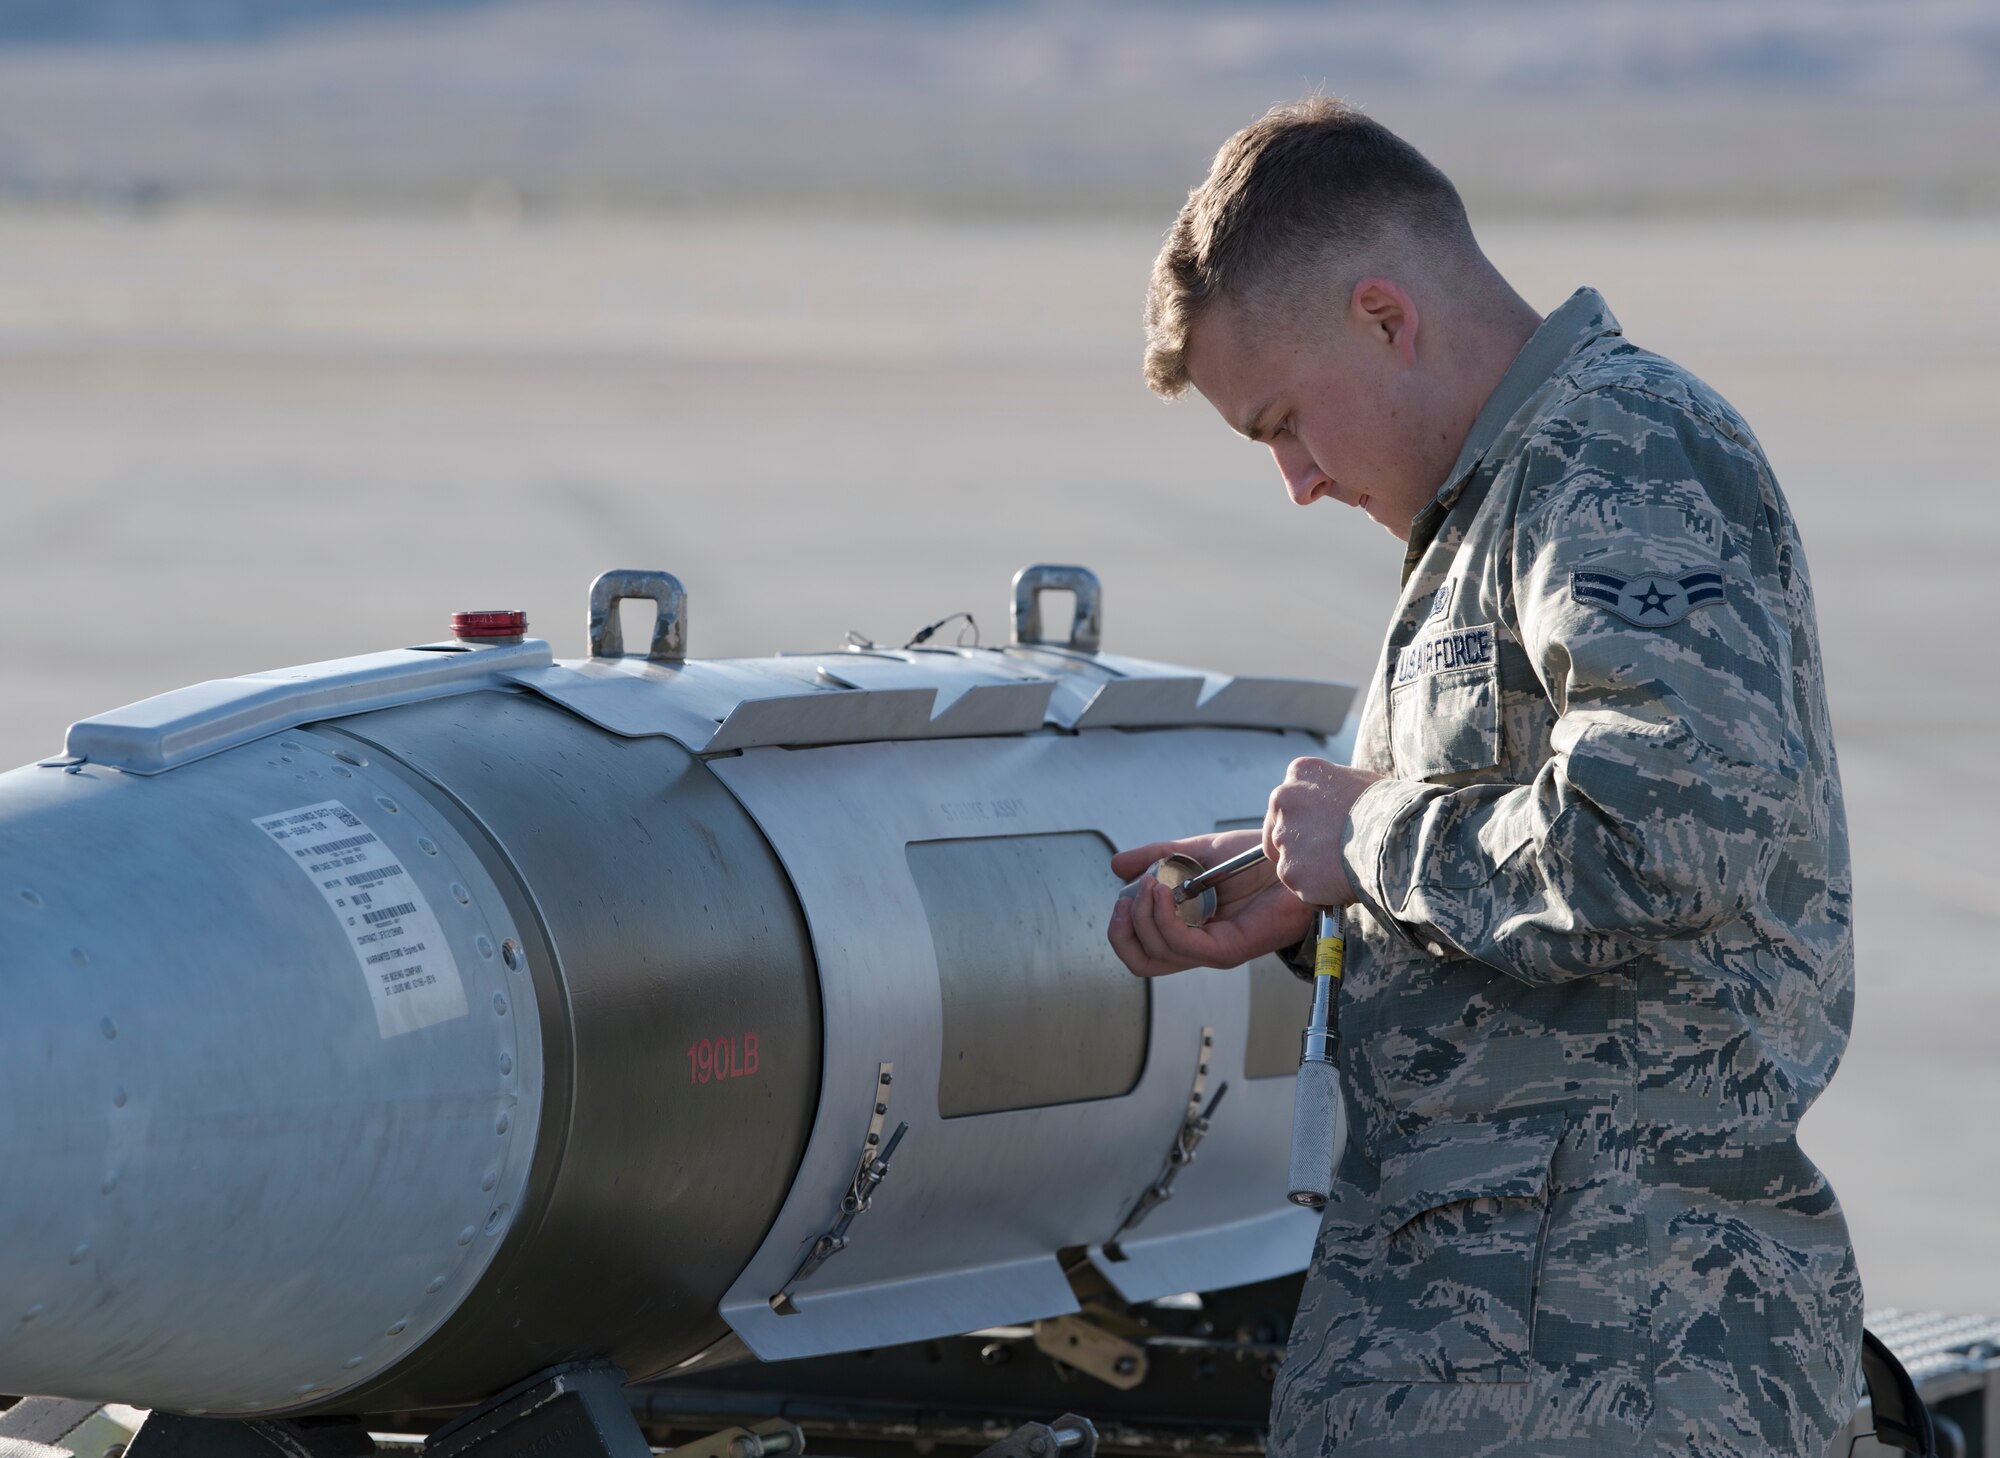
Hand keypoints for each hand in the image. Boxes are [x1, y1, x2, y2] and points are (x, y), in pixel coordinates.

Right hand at [1107, 829, 1314, 977]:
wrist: (1295, 858)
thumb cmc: (1256, 859)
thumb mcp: (1197, 852)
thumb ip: (1157, 858)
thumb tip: (1116, 867)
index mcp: (1188, 927)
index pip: (1139, 947)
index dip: (1121, 924)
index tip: (1124, 893)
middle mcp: (1197, 944)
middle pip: (1140, 961)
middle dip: (1122, 930)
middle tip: (1127, 899)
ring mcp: (1212, 950)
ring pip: (1156, 954)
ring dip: (1143, 917)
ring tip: (1150, 884)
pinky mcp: (1228, 950)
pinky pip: (1182, 945)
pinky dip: (1164, 919)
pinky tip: (1163, 891)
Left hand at [1265, 757, 1379, 907]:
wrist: (1396, 836)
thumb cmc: (1389, 808)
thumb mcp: (1357, 783)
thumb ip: (1333, 794)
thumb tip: (1335, 809)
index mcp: (1300, 773)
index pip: (1289, 801)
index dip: (1305, 821)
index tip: (1321, 833)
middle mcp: (1283, 800)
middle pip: (1279, 831)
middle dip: (1299, 846)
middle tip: (1327, 858)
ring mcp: (1284, 837)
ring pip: (1289, 861)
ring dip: (1310, 870)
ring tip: (1343, 871)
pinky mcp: (1291, 871)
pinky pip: (1301, 887)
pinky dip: (1318, 892)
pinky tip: (1343, 885)